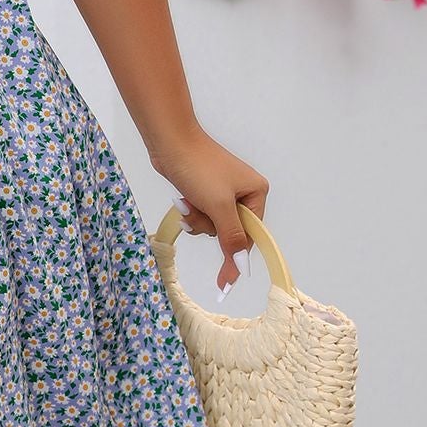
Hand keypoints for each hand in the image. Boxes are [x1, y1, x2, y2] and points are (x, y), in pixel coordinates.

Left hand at [148, 127, 269, 297]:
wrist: (169, 142)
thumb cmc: (198, 168)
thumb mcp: (218, 206)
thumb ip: (232, 236)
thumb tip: (241, 265)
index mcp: (256, 192)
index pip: (250, 235)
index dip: (234, 256)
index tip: (225, 284)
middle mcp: (244, 192)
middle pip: (229, 231)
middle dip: (208, 226)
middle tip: (197, 209)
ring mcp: (223, 191)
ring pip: (212, 224)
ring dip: (196, 219)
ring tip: (187, 200)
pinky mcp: (205, 190)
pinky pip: (201, 214)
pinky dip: (190, 212)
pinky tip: (182, 199)